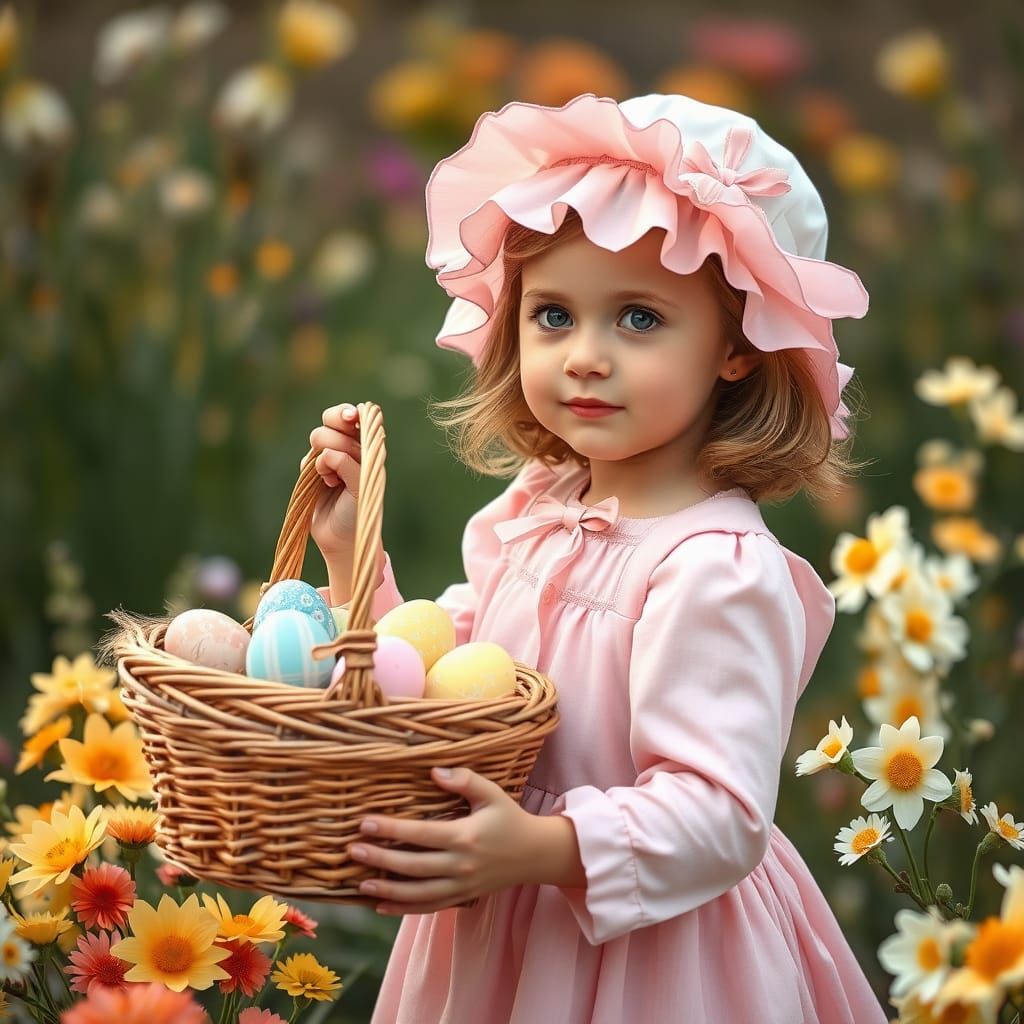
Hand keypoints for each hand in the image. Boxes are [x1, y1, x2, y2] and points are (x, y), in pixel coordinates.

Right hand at [306, 402, 362, 561]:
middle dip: (335, 434)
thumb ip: (350, 467)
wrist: (342, 539)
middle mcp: (348, 449)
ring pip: (317, 436)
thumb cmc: (360, 512)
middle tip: (345, 453)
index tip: (351, 416)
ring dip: (325, 454)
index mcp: (367, 448)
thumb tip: (329, 453)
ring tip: (335, 478)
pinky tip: (327, 484)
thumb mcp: (362, 488)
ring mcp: (329, 458)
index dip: (349, 413)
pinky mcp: (312, 471)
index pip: (356, 418)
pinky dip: (315, 468)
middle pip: (331, 420)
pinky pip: (307, 457)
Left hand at [350, 767, 541, 915]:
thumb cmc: (510, 818)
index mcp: (465, 837)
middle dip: (381, 860)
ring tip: (361, 883)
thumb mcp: (492, 793)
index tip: (365, 823)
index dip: (391, 830)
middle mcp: (460, 865)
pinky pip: (429, 907)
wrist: (535, 854)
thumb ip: (465, 780)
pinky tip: (380, 905)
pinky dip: (404, 909)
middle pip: (413, 867)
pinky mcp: (461, 897)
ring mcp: (461, 886)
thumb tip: (434, 772)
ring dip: (387, 890)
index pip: (421, 834)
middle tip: (353, 850)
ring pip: (418, 893)